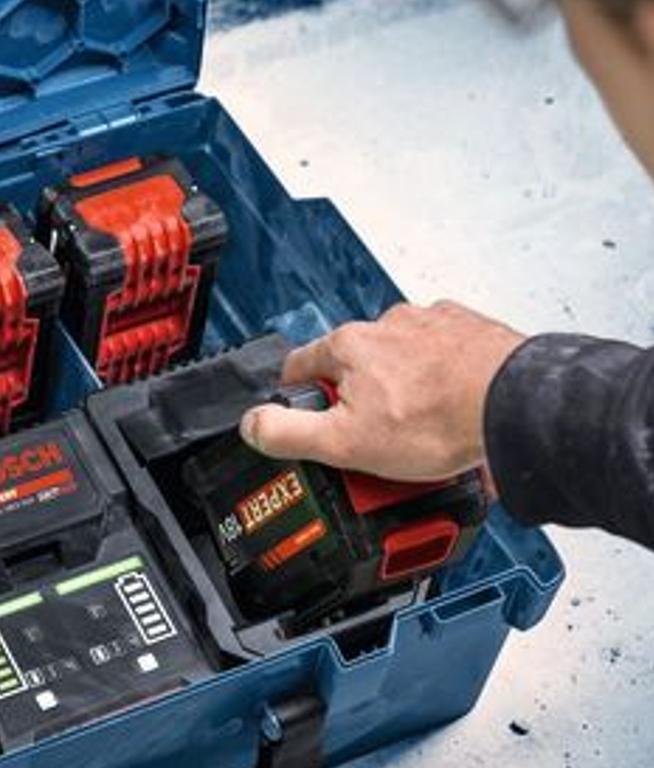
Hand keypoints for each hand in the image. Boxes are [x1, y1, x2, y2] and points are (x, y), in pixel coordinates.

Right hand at [237, 301, 525, 479]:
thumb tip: (252, 424)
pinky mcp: (473, 335)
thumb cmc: (440, 420)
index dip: (296, 397)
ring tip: (419, 434)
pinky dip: (443, 384)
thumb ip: (288, 432)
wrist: (515, 409)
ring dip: (403, 391)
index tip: (302, 416)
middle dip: (359, 402)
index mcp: (350, 345)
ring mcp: (434, 327)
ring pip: (402, 362)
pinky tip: (451, 416)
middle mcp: (390, 325)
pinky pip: (444, 362)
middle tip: (371, 442)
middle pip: (355, 366)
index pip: (300, 365)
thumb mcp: (344, 442)